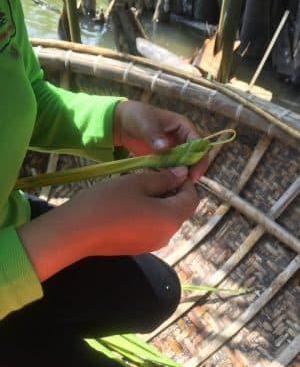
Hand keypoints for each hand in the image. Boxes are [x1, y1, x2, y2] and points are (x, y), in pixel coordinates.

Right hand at [18, 170, 197, 281]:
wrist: (75, 232)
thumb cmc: (108, 202)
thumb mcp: (138, 182)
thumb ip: (164, 178)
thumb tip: (182, 174)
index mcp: (171, 218)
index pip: (192, 198)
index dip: (185, 181)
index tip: (168, 168)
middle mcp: (167, 235)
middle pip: (179, 209)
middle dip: (171, 190)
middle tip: (149, 174)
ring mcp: (152, 244)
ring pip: (165, 218)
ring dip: (158, 201)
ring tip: (137, 188)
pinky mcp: (138, 248)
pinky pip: (152, 227)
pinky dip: (148, 214)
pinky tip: (128, 205)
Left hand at [113, 101, 207, 180]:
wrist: (122, 122)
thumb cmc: (137, 116)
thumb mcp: (145, 124)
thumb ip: (155, 136)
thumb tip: (166, 148)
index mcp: (184, 127)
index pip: (198, 144)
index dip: (199, 159)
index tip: (193, 174)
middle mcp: (182, 140)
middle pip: (194, 158)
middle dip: (191, 171)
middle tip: (184, 186)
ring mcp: (174, 151)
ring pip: (183, 166)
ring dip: (181, 177)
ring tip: (174, 189)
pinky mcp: (164, 159)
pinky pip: (171, 170)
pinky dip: (170, 179)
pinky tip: (165, 188)